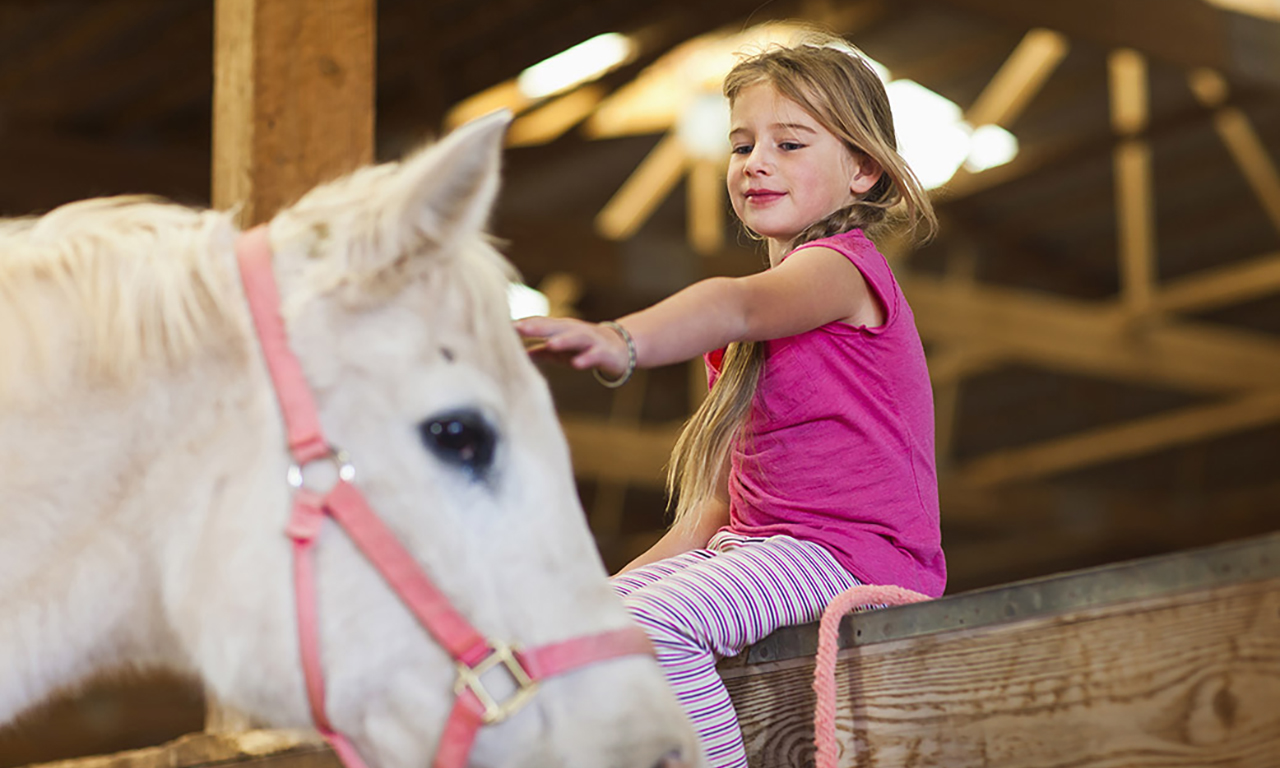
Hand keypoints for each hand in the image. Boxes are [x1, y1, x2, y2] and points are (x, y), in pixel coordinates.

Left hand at [514, 317, 630, 377]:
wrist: (621, 348)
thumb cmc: (584, 349)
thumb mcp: (560, 352)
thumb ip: (540, 351)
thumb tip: (517, 353)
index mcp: (561, 329)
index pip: (540, 324)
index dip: (523, 325)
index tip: (502, 325)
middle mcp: (574, 331)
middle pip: (554, 327)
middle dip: (537, 327)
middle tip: (519, 327)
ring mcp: (590, 340)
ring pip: (575, 338)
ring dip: (563, 340)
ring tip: (550, 344)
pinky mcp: (604, 352)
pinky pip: (594, 355)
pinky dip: (586, 359)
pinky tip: (577, 364)